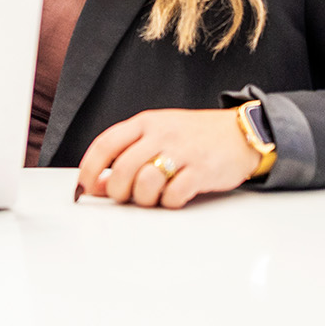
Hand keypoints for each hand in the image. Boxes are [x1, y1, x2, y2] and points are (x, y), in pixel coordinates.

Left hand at [75, 108, 260, 209]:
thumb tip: (94, 185)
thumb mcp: (157, 135)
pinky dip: (168, 202)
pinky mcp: (201, 171)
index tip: (83, 187)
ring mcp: (182, 152)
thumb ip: (126, 155)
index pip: (106, 145)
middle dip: (117, 190)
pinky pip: (173, 195)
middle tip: (124, 196)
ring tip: (152, 196)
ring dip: (143, 198)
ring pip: (145, 183)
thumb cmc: (194, 136)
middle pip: (123, 169)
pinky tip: (174, 196)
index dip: (89, 169)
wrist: (241, 132)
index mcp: (145, 123)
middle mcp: (161, 134)